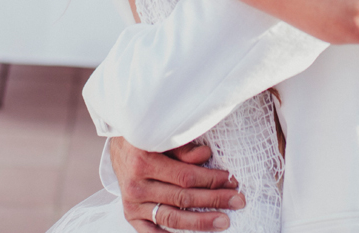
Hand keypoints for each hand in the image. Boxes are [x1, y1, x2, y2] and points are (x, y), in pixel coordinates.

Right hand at [111, 137, 243, 231]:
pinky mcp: (130, 214)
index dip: (211, 180)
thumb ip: (183, 148)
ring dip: (201, 221)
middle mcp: (136, 185)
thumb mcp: (162, 137)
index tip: (232, 181)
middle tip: (238, 201)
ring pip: (171, 218)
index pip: (185, 177)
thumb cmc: (145, 140)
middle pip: (182, 198)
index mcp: (143, 161)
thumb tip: (206, 156)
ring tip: (224, 221)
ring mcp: (132, 203)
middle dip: (214, 200)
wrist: (119, 148)